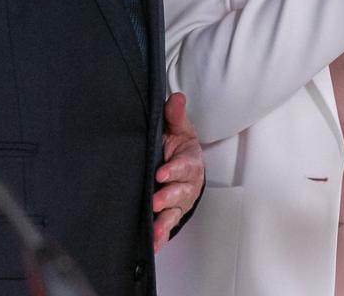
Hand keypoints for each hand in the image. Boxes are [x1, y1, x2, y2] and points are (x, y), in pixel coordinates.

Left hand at [151, 92, 203, 250]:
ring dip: (165, 222)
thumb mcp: (177, 128)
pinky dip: (161, 237)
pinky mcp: (172, 214)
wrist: (180, 165)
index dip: (174, 170)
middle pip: (181, 192)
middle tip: (155, 201)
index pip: (185, 165)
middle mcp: (188, 183)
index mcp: (190, 160)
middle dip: (169, 197)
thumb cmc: (178, 147)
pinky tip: (153, 246)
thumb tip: (175, 98)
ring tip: (156, 231)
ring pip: (175, 212)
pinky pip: (167, 226)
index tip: (161, 173)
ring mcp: (180, 201)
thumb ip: (175, 116)